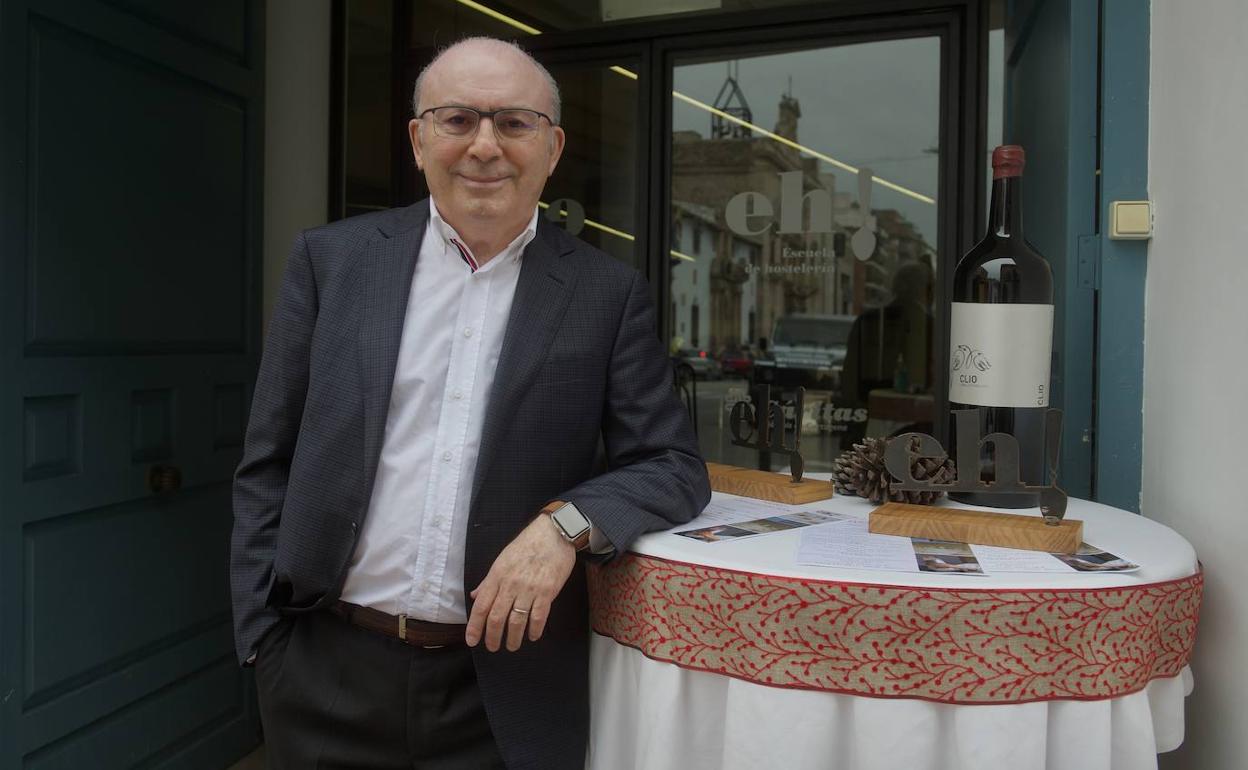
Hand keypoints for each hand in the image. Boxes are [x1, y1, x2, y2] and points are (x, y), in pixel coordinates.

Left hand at [466, 509, 576, 651]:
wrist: (554, 533)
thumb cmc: (527, 544)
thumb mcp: (502, 559)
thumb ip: (489, 580)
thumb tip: (476, 596)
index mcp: (497, 575)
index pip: (481, 606)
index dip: (475, 626)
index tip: (471, 640)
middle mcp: (511, 584)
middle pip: (497, 617)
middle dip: (492, 637)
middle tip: (492, 647)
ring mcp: (529, 589)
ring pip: (516, 621)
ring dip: (513, 638)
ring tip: (512, 646)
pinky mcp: (547, 592)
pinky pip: (538, 616)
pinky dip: (534, 630)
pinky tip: (532, 636)